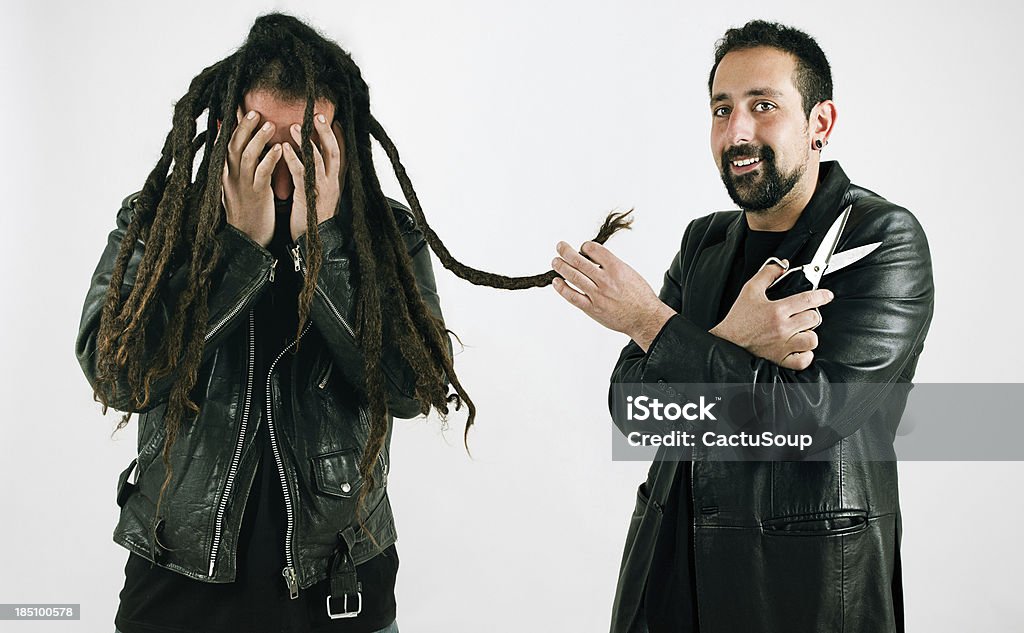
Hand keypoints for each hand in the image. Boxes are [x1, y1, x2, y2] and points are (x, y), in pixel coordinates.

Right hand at [221, 108, 281, 246]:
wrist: (246, 239)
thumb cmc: (246, 210)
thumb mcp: (237, 185)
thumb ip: (237, 165)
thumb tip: (237, 147)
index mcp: (226, 171)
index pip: (226, 142)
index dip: (232, 125)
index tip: (237, 106)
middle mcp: (231, 175)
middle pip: (233, 144)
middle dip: (244, 126)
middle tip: (255, 110)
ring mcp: (242, 185)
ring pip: (246, 155)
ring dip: (258, 138)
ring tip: (270, 124)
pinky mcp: (256, 195)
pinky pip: (262, 173)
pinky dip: (269, 159)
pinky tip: (278, 149)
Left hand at [281, 114, 347, 241]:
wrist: (313, 243)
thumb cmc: (313, 219)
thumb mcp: (319, 195)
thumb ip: (319, 178)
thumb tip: (313, 162)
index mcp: (335, 182)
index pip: (341, 155)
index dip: (338, 137)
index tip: (334, 121)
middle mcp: (332, 183)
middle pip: (333, 151)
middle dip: (325, 132)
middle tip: (317, 115)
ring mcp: (322, 189)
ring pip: (318, 158)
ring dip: (306, 141)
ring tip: (294, 127)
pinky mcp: (309, 196)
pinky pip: (302, 173)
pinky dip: (293, 159)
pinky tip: (284, 149)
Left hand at [551, 241, 675, 351]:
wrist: (645, 318)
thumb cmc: (640, 296)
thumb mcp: (629, 273)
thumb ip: (612, 266)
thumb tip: (595, 259)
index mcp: (617, 268)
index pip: (595, 250)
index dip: (585, 246)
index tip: (582, 247)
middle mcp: (605, 280)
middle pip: (580, 262)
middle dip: (566, 252)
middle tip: (560, 246)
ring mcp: (597, 294)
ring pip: (574, 277)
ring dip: (561, 267)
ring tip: (555, 261)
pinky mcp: (592, 308)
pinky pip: (573, 296)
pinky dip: (562, 288)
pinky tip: (556, 282)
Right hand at [709, 260, 833, 369]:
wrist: (727, 341)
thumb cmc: (738, 318)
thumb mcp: (750, 290)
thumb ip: (767, 274)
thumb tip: (783, 265)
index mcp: (777, 310)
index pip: (808, 299)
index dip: (822, 295)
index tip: (827, 295)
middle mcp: (783, 328)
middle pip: (813, 318)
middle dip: (810, 314)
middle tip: (802, 314)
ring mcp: (783, 345)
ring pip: (812, 339)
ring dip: (809, 334)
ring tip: (800, 331)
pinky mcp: (781, 359)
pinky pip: (804, 359)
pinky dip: (805, 355)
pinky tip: (798, 348)